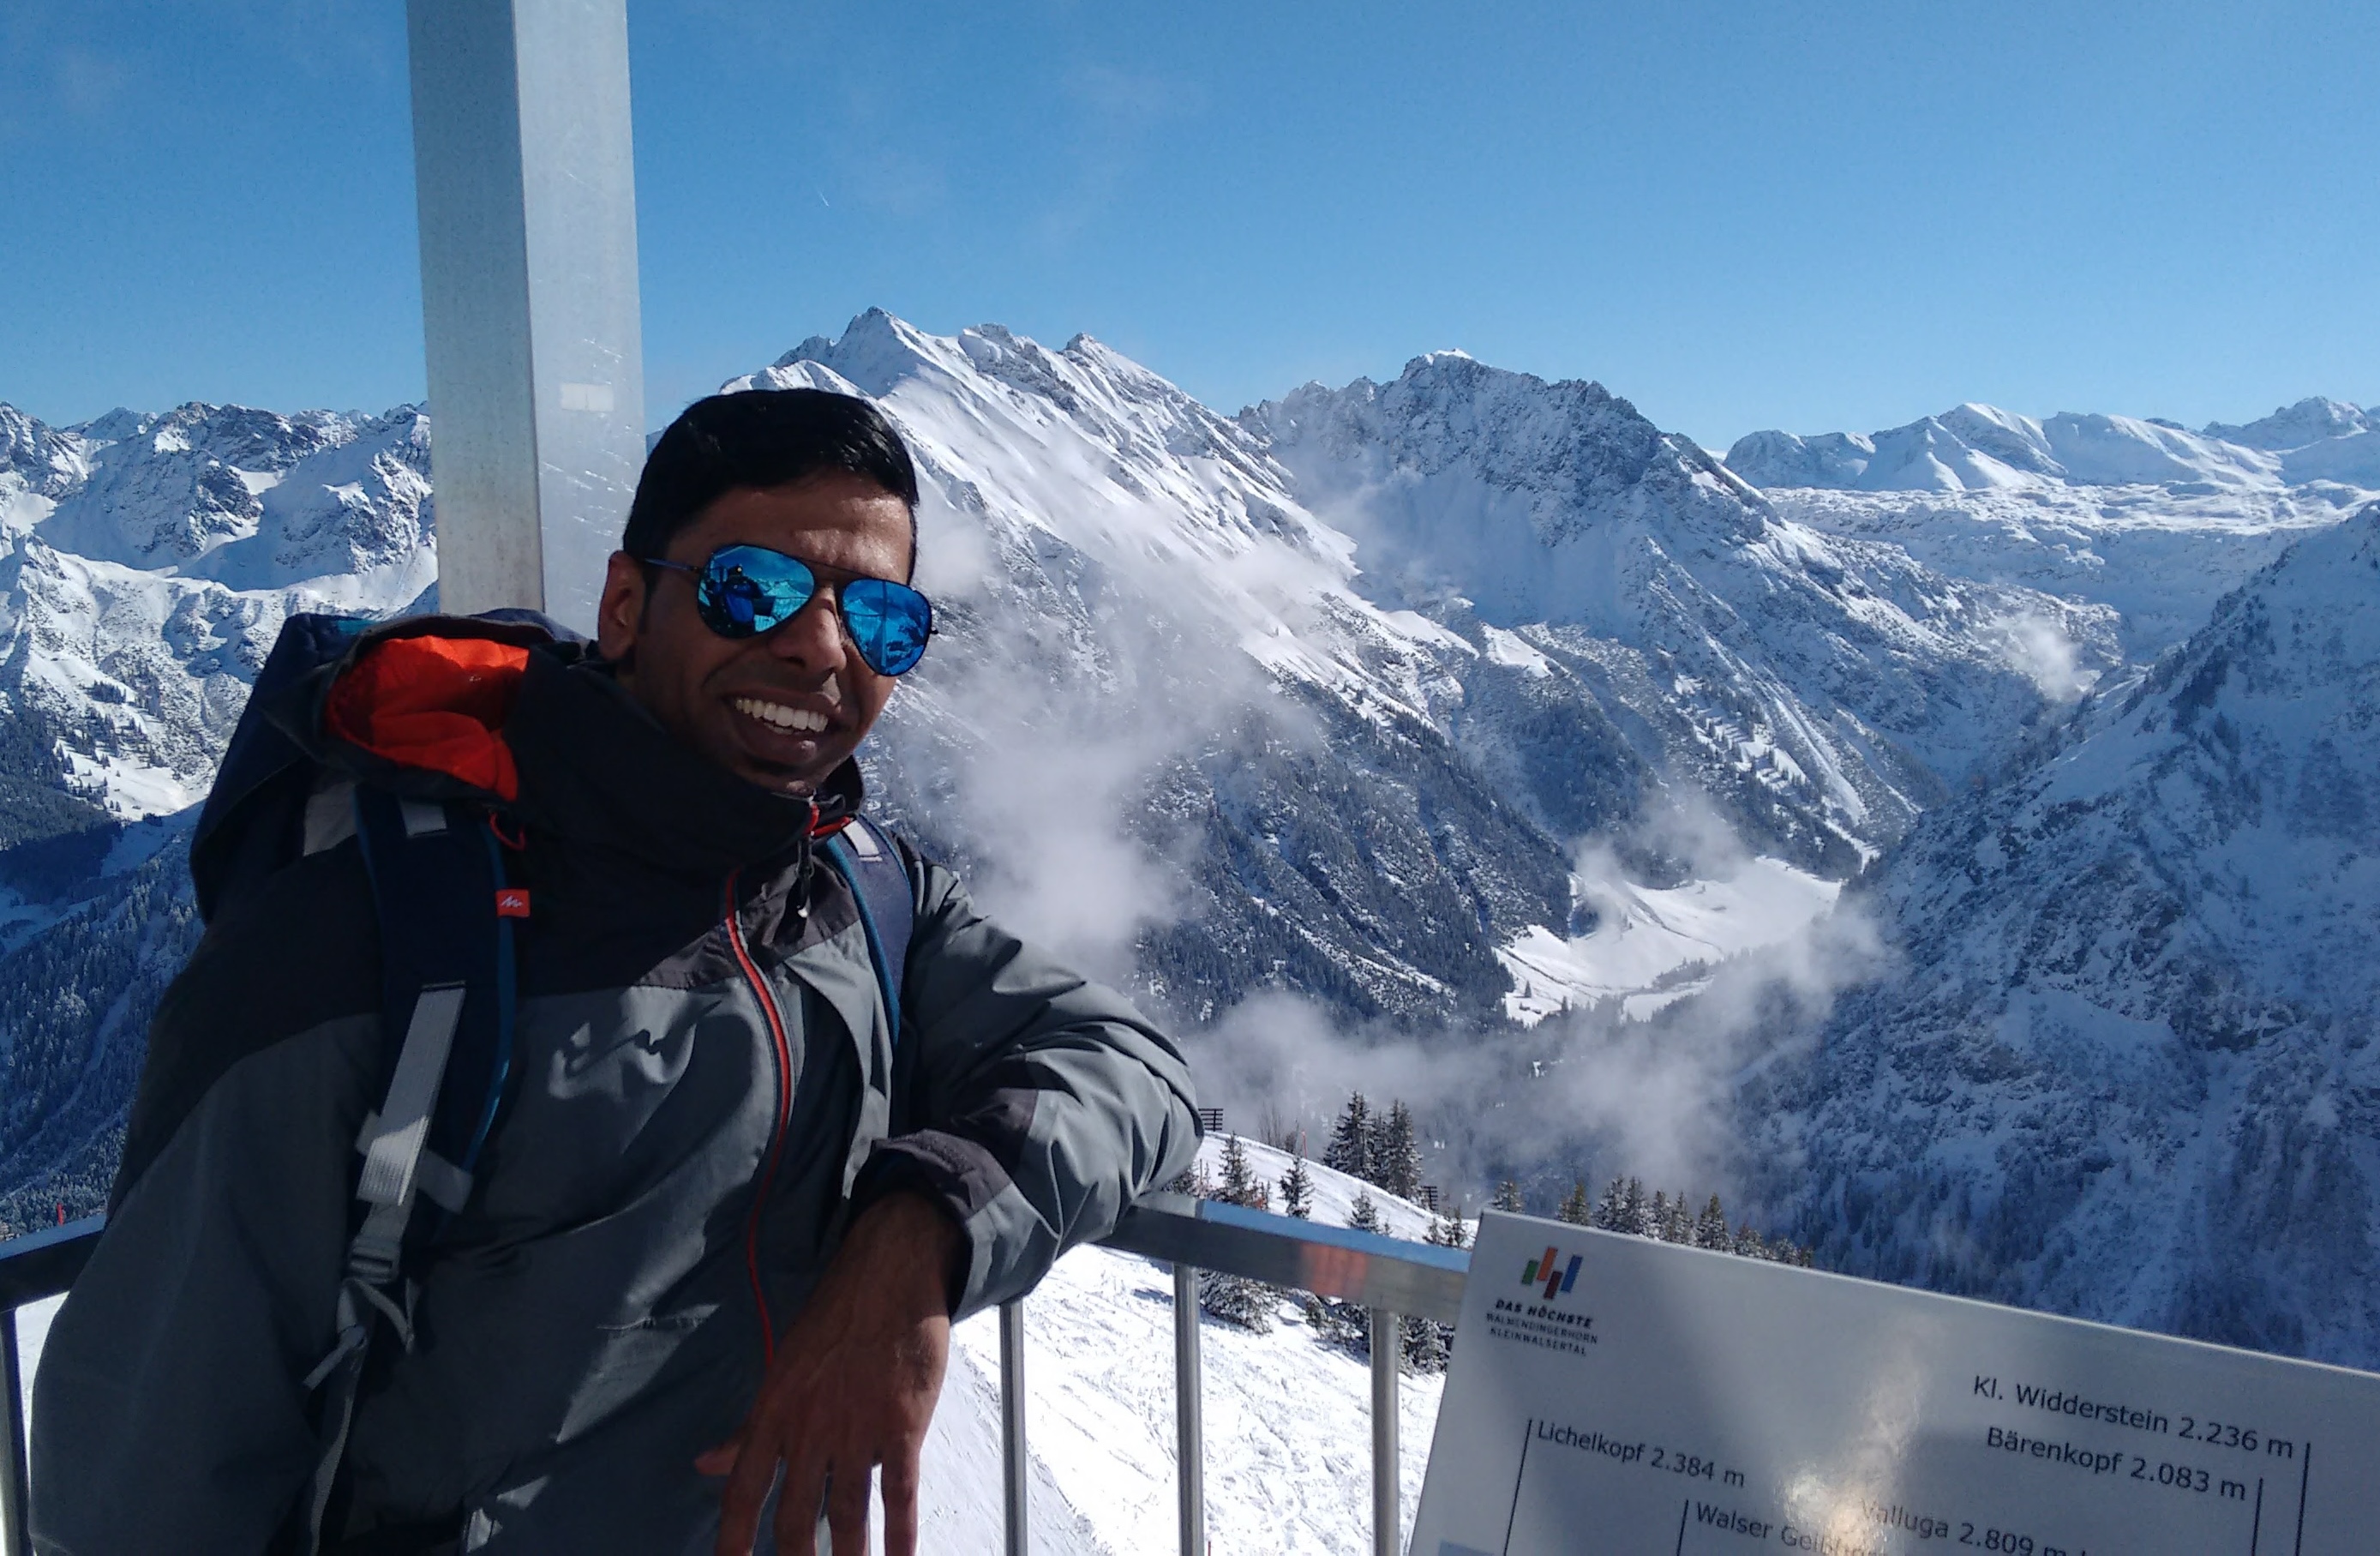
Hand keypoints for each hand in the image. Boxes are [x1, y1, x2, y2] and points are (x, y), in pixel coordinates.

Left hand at [698, 1191, 960, 1554]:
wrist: (886, 1276)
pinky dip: (900, 1535)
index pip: (743, 1490)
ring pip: (847, 1513)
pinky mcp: (902, 1426)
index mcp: (774, 1414)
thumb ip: (748, 1429)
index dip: (733, 1537)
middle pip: (793, 1515)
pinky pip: (899, 1493)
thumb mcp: (781, 1371)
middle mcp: (810, 1429)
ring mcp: (857, 1430)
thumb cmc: (833, 1321)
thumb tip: (706, 1464)